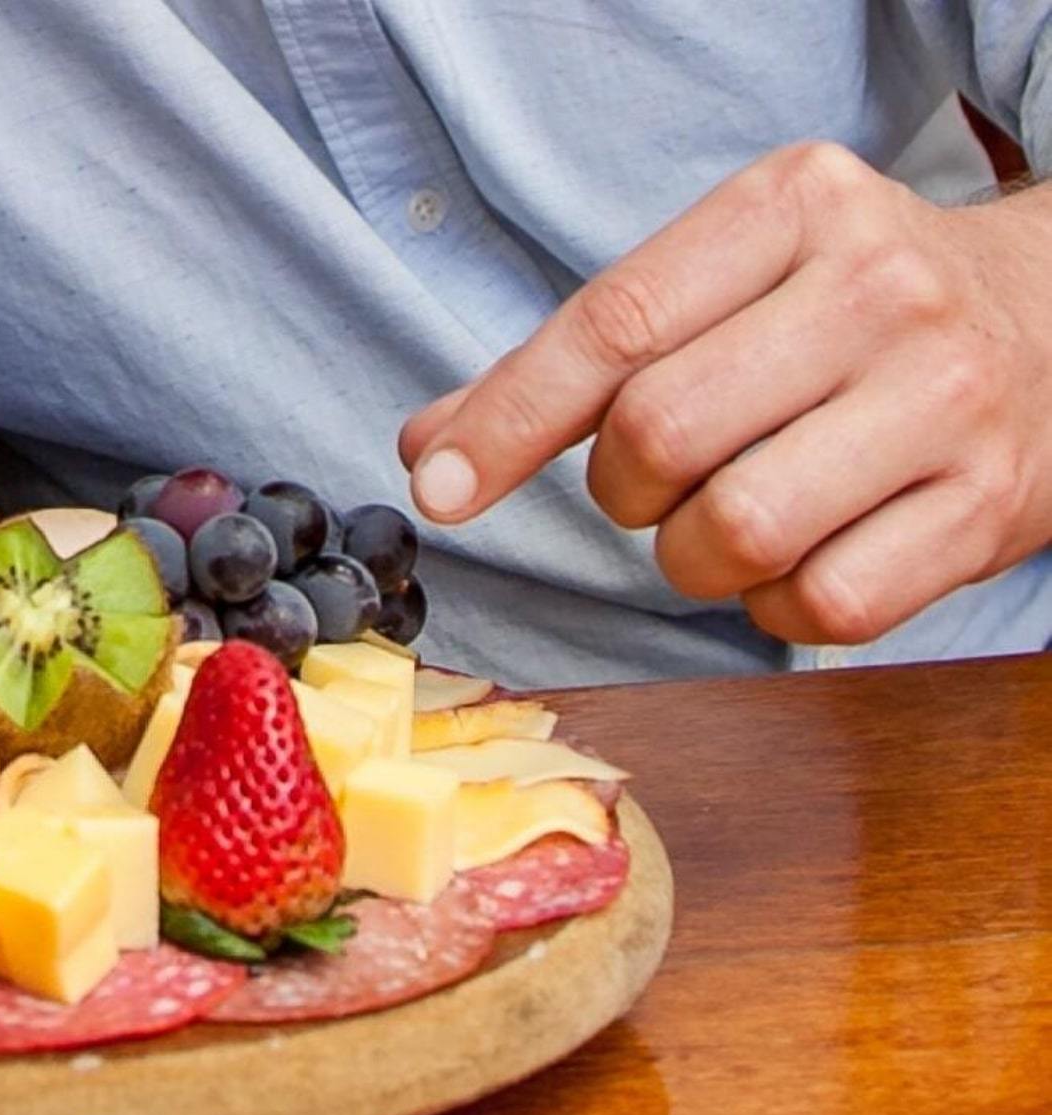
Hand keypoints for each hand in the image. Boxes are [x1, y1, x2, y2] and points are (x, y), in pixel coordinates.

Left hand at [399, 143, 1051, 644]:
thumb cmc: (848, 312)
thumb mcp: (723, 284)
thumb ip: (574, 360)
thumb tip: (430, 450)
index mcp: (794, 207)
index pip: (613, 324)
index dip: (509, 420)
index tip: (442, 490)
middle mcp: (880, 288)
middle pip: (660, 434)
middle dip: (622, 489)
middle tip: (657, 481)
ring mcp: (946, 399)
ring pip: (734, 531)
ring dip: (693, 555)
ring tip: (730, 513)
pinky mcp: (986, 506)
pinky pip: (820, 604)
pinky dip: (776, 603)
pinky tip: (802, 554)